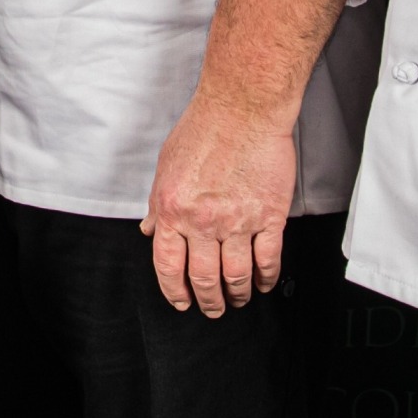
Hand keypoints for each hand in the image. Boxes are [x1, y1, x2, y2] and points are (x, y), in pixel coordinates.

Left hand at [141, 94, 296, 316]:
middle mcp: (202, 221)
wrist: (243, 108)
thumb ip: (157, 203)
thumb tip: (148, 231)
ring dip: (236, 294)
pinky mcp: (269, 217)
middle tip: (212, 308)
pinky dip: (265, 278)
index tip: (181, 302)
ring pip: (236, 276)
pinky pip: (268, 259)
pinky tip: (263, 282)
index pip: (167, 265)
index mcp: (172, 209)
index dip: (173, 291)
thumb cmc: (204, 129)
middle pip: (202, 278)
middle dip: (207, 301)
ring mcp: (237, 221)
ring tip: (238, 299)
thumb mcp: (166, 165)